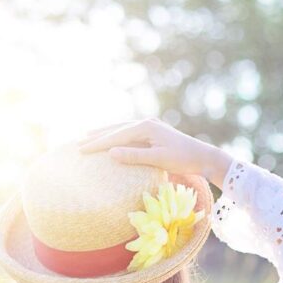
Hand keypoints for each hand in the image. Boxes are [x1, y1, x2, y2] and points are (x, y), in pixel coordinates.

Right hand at [77, 118, 232, 188]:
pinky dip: (118, 136)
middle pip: (116, 129)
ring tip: (89, 137)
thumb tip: (110, 152)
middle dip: (97, 136)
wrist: (204, 156)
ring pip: (122, 129)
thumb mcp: (159, 159)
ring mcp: (151, 126)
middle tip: (78, 144)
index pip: (116, 135)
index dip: (98, 143)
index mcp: (146, 127)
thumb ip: (135, 156)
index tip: (81, 150)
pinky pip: (130, 133)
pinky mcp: (154, 133)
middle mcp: (146, 123)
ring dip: (106, 134)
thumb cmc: (184, 159)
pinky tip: (112, 140)